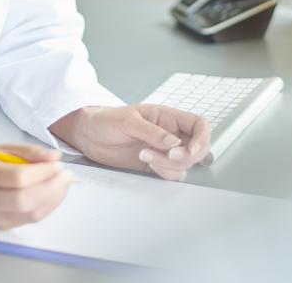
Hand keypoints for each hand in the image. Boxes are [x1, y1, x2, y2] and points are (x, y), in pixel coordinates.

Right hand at [0, 144, 72, 228]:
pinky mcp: (3, 225)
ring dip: (54, 198)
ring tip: (63, 182)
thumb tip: (55, 157)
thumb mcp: (3, 148)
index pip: (17, 178)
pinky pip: (31, 219)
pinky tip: (54, 193)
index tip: (56, 164)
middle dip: (51, 187)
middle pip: (25, 200)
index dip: (41, 172)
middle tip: (65, 174)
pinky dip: (48, 206)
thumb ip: (30, 151)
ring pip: (31, 213)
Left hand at [50, 104, 210, 180]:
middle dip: (186, 155)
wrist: (88, 135)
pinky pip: (170, 174)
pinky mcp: (154, 165)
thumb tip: (174, 143)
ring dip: (169, 164)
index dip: (202, 138)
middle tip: (168, 154)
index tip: (190, 149)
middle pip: (197, 148)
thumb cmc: (106, 120)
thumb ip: (153, 132)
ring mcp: (163, 150)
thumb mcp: (128, 121)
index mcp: (168, 117)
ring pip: (184, 164)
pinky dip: (163, 173)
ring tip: (145, 155)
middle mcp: (170, 134)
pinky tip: (146, 164)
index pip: (199, 125)